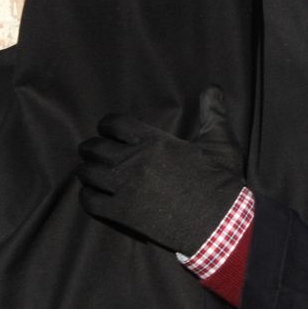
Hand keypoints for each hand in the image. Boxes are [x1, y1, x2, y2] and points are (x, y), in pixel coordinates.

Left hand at [76, 86, 244, 255]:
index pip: (115, 124)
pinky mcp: (122, 213)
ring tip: (90, 171)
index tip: (106, 129)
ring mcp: (125, 188)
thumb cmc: (220, 180)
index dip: (107, 124)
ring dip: (87, 170)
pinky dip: (87, 196)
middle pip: (95, 147)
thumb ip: (213, 112)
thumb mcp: (220, 142)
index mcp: (154, 142)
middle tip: (92, 150)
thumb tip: (213, 87)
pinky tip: (91, 194)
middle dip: (91, 147)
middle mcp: (134, 162)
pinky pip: (91, 201)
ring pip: (89, 173)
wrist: (218, 220)